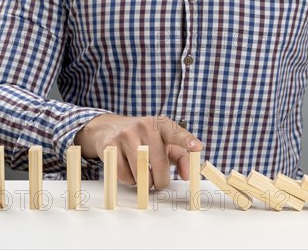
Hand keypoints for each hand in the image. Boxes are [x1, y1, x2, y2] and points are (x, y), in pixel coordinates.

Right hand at [74, 114, 202, 188]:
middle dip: (161, 181)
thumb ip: (181, 157)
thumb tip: (188, 175)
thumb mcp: (166, 143)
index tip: (197, 147)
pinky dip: (129, 181)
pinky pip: (124, 176)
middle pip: (159, 164)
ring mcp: (126, 135)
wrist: (110, 128)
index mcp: (162, 124)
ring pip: (141, 173)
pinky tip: (129, 171)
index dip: (187, 141)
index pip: (176, 133)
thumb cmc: (145, 139)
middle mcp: (145, 126)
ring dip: (145, 183)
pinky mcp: (110, 146)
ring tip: (144, 174)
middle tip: (159, 182)